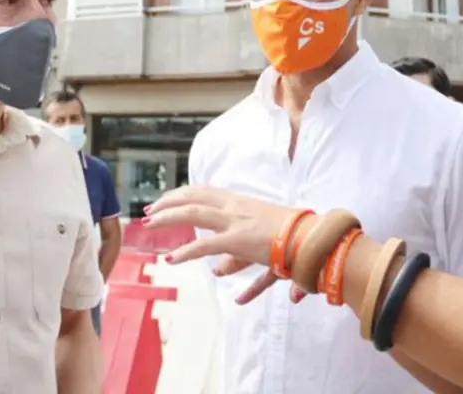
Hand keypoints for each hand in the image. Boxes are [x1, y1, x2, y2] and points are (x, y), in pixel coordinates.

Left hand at [144, 186, 314, 304]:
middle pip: (194, 198)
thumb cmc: (292, 238)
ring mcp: (236, 222)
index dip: (181, 194)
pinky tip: (171, 259)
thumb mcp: (257, 245)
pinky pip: (205, 245)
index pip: (204, 191)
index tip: (164, 199)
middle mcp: (235, 207)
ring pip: (194, 213)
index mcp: (241, 203)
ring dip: (169, 217)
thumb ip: (234, 258)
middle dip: (168, 202)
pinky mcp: (239, 240)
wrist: (313, 238)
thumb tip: (217, 271)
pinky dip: (186, 252)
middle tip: (149, 211)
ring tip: (150, 223)